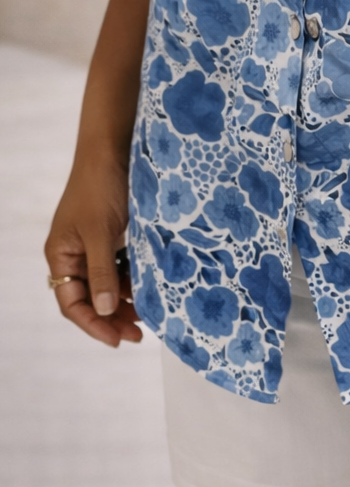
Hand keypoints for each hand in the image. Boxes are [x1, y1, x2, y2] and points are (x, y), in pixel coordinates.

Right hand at [44, 150, 141, 347]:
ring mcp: (96, 244)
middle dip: (113, 317)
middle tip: (140, 333)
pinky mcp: (115, 235)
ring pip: (109, 284)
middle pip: (90, 298)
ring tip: (149, 313)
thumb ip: (101, 272)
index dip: (94, 324)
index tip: (118, 339)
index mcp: (60, 254)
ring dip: (127, 300)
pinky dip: (135, 279)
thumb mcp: (100, 232)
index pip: (72, 303)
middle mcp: (75, 253)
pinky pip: (123, 266)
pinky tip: (152, 288)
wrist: (115, 147)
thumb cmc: (100, 186)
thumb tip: (105, 311)